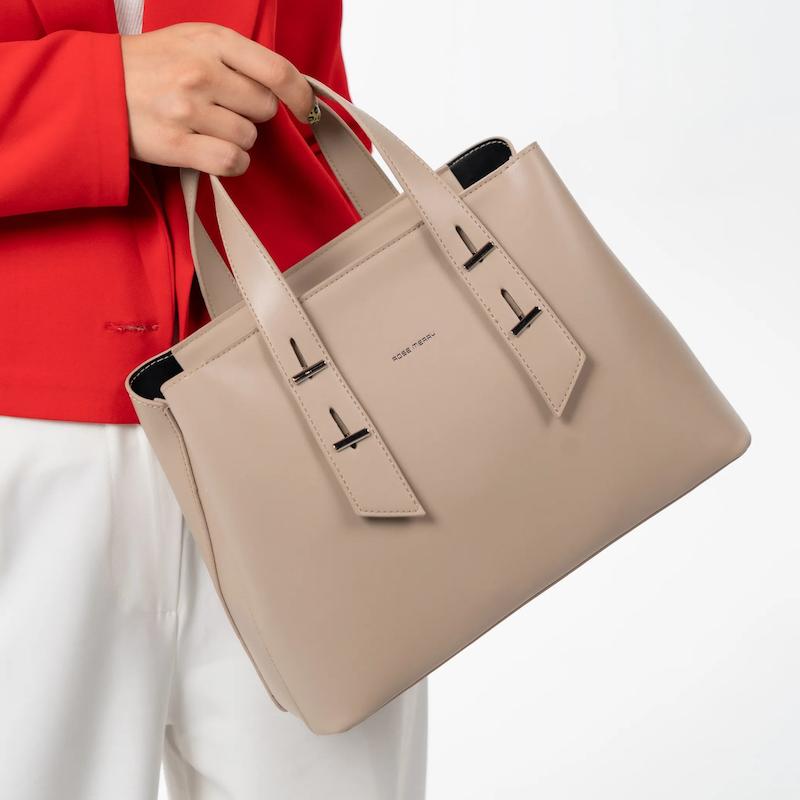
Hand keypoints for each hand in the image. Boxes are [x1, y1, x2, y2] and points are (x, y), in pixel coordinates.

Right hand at [120, 23, 314, 175]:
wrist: (96, 89)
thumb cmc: (151, 65)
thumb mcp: (193, 40)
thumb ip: (237, 57)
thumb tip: (286, 86)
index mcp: (211, 41)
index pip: (278, 71)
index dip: (300, 95)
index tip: (305, 109)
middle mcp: (200, 72)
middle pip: (265, 108)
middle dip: (253, 114)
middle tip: (226, 111)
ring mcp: (188, 109)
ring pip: (248, 137)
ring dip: (237, 139)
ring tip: (208, 128)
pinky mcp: (177, 144)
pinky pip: (231, 162)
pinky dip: (231, 163)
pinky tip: (214, 153)